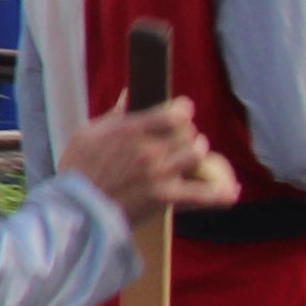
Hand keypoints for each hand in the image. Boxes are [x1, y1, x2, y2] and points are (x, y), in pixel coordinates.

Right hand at [62, 96, 238, 220]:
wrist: (75, 210)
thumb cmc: (76, 171)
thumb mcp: (85, 134)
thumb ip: (113, 116)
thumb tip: (129, 95)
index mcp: (131, 129)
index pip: (176, 113)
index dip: (182, 111)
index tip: (180, 114)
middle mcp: (150, 149)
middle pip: (189, 133)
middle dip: (186, 136)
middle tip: (178, 142)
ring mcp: (160, 173)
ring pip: (198, 156)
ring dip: (196, 157)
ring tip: (188, 161)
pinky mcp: (166, 197)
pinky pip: (205, 194)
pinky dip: (220, 194)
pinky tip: (230, 192)